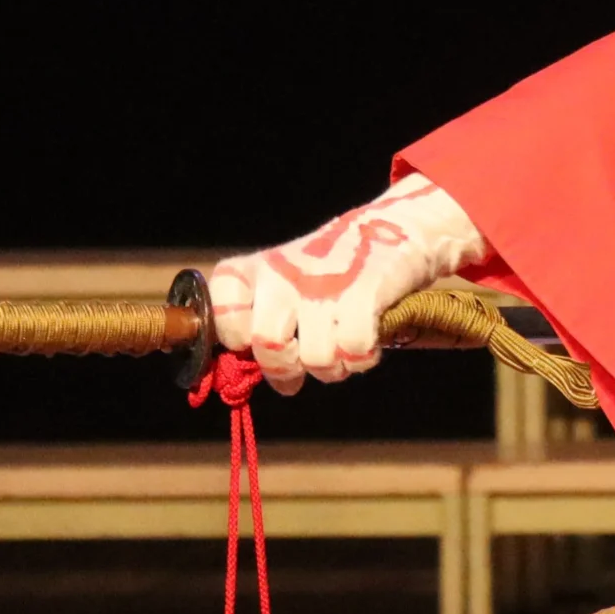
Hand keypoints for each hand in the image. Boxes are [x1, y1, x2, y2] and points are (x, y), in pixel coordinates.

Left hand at [209, 174, 487, 393]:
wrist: (393, 228)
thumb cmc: (331, 268)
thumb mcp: (287, 281)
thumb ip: (265, 325)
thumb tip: (272, 385)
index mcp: (257, 268)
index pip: (221, 310)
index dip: (235, 336)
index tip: (252, 341)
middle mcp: (284, 275)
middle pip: (267, 344)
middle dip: (285, 368)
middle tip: (301, 362)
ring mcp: (323, 284)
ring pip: (316, 358)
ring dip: (332, 368)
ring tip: (340, 352)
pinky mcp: (364, 293)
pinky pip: (353, 350)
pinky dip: (361, 358)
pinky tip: (364, 346)